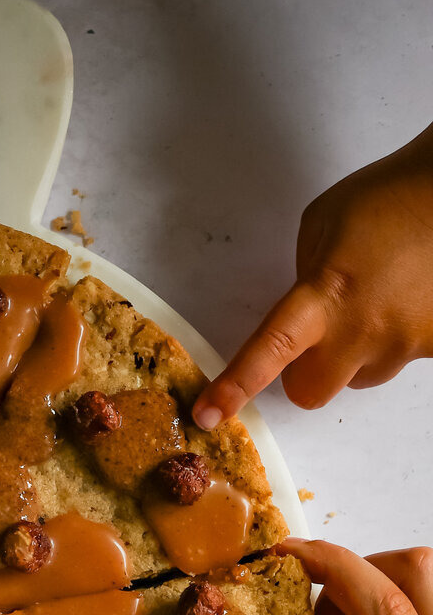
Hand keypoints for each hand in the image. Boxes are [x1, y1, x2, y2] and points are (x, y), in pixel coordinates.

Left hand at [193, 126, 432, 426]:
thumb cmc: (386, 199)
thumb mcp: (319, 228)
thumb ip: (304, 281)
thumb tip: (303, 313)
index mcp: (324, 294)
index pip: (270, 351)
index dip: (237, 385)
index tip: (209, 414)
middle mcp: (364, 329)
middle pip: (311, 393)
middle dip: (304, 374)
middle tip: (316, 337)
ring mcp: (405, 344)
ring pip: (359, 378)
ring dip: (354, 354)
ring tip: (376, 301)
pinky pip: (399, 360)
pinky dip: (395, 339)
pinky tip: (404, 300)